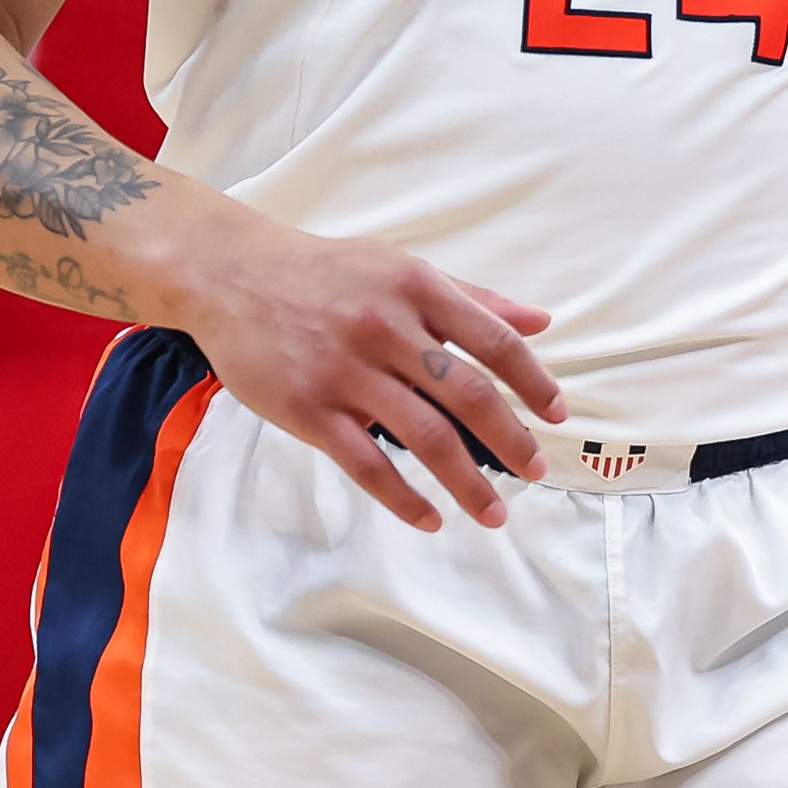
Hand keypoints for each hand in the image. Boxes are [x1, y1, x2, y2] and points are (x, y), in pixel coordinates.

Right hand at [178, 216, 562, 531]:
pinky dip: (404, 499)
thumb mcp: (399, 268)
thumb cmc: (325, 273)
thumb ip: (470, 298)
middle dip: (511, 440)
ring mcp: (346, 372)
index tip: (556, 413)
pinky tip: (430, 519)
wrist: (231, 275)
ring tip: (494, 513)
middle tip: (535, 471)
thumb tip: (539, 323)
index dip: (533, 382)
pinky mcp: (308, 410)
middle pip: (468, 395)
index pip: (494, 341)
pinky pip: (367, 465)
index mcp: (416, 288)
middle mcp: (386, 328)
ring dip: (468, 483)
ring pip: (425, 437)